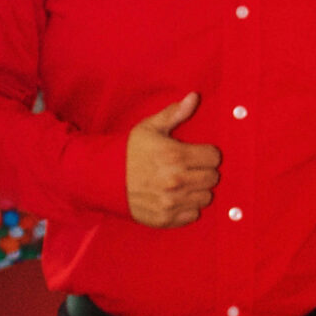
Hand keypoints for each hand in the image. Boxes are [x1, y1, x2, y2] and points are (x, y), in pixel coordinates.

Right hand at [127, 93, 221, 227]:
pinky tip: (177, 198)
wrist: (101, 178)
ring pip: (206, 197)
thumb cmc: (127, 151)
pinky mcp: (165, 218)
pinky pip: (193, 215)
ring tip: (184, 183)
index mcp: (175, 156)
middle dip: (204, 171)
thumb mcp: (149, 128)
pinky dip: (188, 207)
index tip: (197, 154)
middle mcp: (176, 181)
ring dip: (198, 190)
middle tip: (190, 168)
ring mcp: (171, 202)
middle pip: (212, 178)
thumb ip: (174, 114)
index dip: (207, 154)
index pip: (214, 157)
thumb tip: (194, 97)